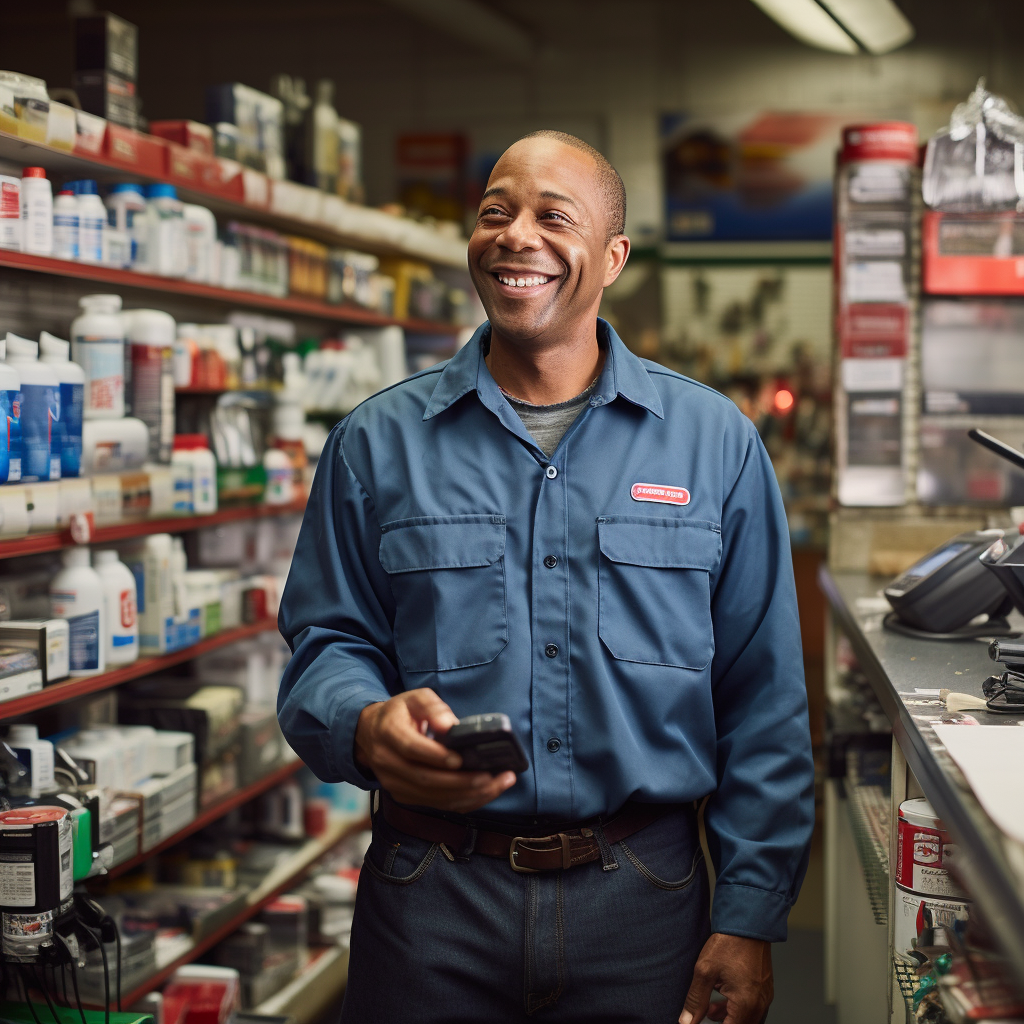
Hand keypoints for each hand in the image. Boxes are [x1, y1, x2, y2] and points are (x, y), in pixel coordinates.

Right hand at [354, 689, 516, 812]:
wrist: (373, 733)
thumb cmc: (400, 713)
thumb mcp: (415, 698)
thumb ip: (433, 708)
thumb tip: (451, 726)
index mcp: (388, 733)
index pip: (411, 749)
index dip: (436, 756)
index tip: (461, 759)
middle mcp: (387, 763)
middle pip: (424, 779)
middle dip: (461, 782)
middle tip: (491, 776)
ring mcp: (394, 784)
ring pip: (432, 797)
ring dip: (468, 795)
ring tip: (497, 784)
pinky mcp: (405, 796)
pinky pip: (436, 804)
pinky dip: (463, 802)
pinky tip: (485, 793)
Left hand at [679, 933, 771, 1023]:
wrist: (748, 922)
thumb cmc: (728, 943)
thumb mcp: (705, 971)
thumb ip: (696, 1000)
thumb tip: (686, 1022)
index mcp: (746, 1004)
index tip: (703, 1018)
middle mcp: (760, 1004)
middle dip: (722, 1022)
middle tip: (705, 1012)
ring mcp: (765, 996)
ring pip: (747, 1018)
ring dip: (729, 1017)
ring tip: (710, 1007)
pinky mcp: (765, 988)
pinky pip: (753, 1007)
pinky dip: (738, 1007)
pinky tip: (724, 995)